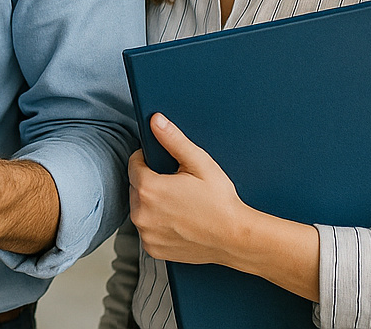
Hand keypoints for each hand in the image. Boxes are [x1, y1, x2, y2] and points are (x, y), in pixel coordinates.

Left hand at [128, 113, 252, 265]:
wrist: (236, 238)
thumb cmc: (221, 202)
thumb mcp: (199, 164)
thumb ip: (174, 140)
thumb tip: (155, 120)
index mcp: (148, 188)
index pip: (134, 163)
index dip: (148, 160)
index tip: (165, 166)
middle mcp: (141, 213)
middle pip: (135, 186)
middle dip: (150, 182)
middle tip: (177, 186)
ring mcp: (146, 233)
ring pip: (139, 208)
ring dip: (151, 203)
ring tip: (178, 204)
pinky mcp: (152, 248)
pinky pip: (146, 229)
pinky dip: (156, 224)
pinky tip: (177, 221)